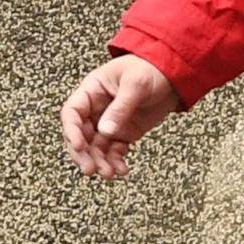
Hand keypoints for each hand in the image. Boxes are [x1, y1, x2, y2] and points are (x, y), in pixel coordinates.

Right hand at [61, 55, 179, 179]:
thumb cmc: (149, 69)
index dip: (71, 130)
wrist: (172, 74)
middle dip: (83, 154)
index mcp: (92, 90)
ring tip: (110, 174)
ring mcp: (109, 122)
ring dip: (100, 162)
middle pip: (81, 134)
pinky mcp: (124, 132)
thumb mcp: (135, 84)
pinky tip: (122, 170)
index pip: (72, 112)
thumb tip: (105, 130)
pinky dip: (115, 161)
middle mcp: (96, 108)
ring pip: (96, 147)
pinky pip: (114, 151)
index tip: (79, 146)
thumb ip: (120, 107)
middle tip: (90, 169)